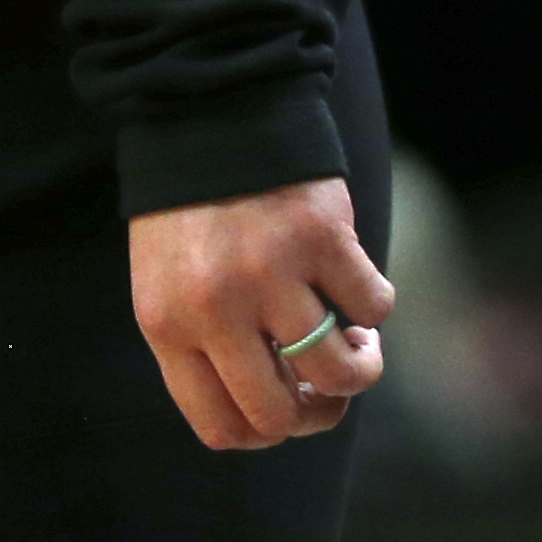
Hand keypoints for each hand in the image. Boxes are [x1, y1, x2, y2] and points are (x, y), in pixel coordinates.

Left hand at [127, 174, 393, 449]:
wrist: (206, 108)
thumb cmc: (190, 207)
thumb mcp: (168, 280)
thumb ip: (206, 345)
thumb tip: (283, 411)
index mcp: (167, 325)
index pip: (221, 427)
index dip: (265, 432)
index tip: (286, 403)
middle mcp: (214, 307)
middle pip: (280, 415)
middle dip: (317, 412)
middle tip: (327, 382)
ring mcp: (269, 273)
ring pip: (338, 371)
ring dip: (361, 366)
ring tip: (359, 341)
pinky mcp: (321, 238)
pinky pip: (373, 307)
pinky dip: (374, 305)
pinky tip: (354, 281)